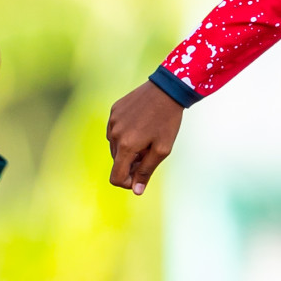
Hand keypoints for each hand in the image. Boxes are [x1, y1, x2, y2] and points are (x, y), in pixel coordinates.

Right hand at [106, 81, 182, 195]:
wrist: (167, 89)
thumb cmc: (168, 121)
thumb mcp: (162, 149)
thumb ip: (147, 171)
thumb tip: (136, 190)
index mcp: (126, 146)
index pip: (116, 177)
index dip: (126, 182)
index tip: (139, 177)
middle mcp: (114, 134)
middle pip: (117, 161)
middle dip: (131, 163)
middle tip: (149, 153)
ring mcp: (112, 121)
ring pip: (115, 146)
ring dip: (128, 148)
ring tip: (146, 138)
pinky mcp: (114, 110)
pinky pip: (115, 130)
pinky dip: (125, 133)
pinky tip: (141, 125)